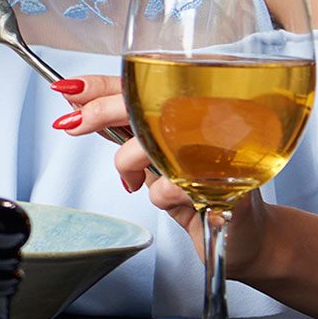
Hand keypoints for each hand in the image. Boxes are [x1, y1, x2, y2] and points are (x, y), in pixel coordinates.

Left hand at [52, 74, 271, 278]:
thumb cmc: (203, 190)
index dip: (103, 84)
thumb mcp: (156, 156)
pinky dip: (161, 195)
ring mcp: (223, 148)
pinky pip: (173, 184)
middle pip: (147, 102)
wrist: (247, 236)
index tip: (69, 88)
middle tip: (74, 124)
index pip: (144, 83)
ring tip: (134, 179)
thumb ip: (125, 130)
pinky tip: (177, 200)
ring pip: (153, 140)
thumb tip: (78, 106)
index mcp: (197, 106)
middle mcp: (214, 119)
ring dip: (129, 162)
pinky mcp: (226, 182)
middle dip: (99, 112)